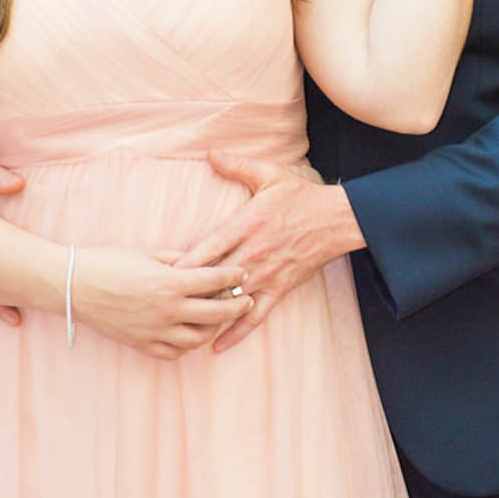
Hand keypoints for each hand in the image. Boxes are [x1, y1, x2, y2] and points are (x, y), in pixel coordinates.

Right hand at [71, 246, 252, 358]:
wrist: (75, 286)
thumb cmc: (110, 261)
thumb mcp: (149, 252)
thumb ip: (180, 258)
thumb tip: (205, 260)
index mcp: (170, 283)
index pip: (215, 281)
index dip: (233, 276)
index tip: (242, 273)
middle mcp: (166, 311)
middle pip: (216, 313)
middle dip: (236, 306)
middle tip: (245, 299)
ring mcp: (155, 331)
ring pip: (198, 338)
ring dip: (213, 327)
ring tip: (218, 315)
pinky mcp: (142, 345)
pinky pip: (175, 352)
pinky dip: (187, 344)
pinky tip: (190, 331)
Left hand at [173, 151, 363, 353]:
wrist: (336, 219)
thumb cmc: (299, 196)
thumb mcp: (268, 174)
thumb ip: (236, 165)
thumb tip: (210, 153)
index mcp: (247, 224)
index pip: (210, 247)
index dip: (186, 262)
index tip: (163, 274)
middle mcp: (254, 253)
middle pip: (216, 277)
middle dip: (190, 291)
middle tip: (162, 305)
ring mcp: (267, 274)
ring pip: (232, 299)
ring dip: (208, 313)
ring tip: (180, 326)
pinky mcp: (280, 289)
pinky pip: (255, 316)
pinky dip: (236, 332)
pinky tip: (217, 345)